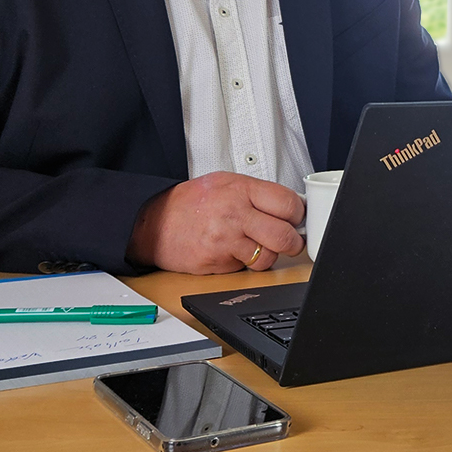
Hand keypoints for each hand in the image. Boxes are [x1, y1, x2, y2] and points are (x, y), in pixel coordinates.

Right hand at [127, 171, 305, 273]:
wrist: (154, 223)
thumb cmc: (190, 202)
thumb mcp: (226, 183)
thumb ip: (257, 193)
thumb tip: (290, 206)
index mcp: (240, 189)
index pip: (288, 204)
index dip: (298, 214)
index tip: (296, 218)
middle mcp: (235, 214)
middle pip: (284, 235)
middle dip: (293, 242)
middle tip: (290, 241)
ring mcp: (226, 240)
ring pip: (268, 257)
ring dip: (269, 255)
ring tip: (257, 246)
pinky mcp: (217, 262)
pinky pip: (246, 268)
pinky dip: (245, 263)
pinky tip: (234, 252)